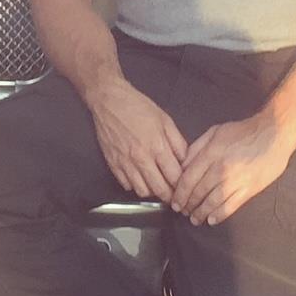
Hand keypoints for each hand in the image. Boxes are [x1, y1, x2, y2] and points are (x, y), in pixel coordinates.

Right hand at [88, 78, 187, 202]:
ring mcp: (125, 163)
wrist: (109, 100)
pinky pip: (126, 185)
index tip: (186, 187)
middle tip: (174, 194)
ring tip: (156, 184)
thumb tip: (186, 162)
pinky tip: (140, 177)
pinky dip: (135, 185)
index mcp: (157, 146)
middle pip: (160, 190)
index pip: (175, 177)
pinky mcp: (113, 164)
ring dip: (152, 191)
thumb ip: (178, 142)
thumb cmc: (138, 107)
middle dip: (170, 195)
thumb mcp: (165, 120)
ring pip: (143, 191)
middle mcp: (141, 158)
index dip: (183, 186)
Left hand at [173, 109, 295, 225]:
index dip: (179, 193)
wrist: (272, 135)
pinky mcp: (249, 190)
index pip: (189, 178)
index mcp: (211, 154)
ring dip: (201, 212)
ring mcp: (236, 181)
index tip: (174, 201)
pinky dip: (219, 215)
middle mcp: (221, 169)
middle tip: (182, 211)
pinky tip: (212, 220)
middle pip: (199, 192)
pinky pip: (231, 206)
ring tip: (194, 219)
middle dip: (188, 204)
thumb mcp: (215, 132)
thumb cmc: (242, 132)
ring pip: (213, 202)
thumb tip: (183, 165)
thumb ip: (197, 148)